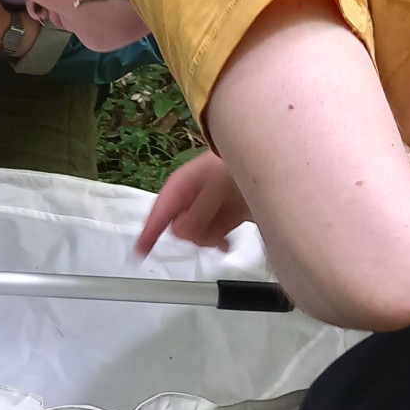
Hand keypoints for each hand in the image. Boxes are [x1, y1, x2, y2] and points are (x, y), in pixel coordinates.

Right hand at [135, 151, 251, 256]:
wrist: (269, 160)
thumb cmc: (237, 163)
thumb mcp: (216, 184)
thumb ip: (198, 210)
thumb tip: (183, 231)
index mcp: (182, 185)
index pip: (160, 211)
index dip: (150, 231)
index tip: (140, 250)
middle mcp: (193, 198)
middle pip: (179, 227)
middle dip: (192, 234)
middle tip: (210, 229)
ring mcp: (210, 207)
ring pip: (196, 235)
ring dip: (208, 239)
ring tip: (224, 233)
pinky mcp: (227, 215)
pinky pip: (214, 236)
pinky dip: (219, 242)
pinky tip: (226, 243)